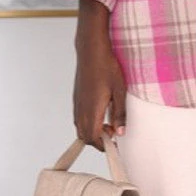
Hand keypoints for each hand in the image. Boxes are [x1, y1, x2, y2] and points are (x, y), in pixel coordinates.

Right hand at [73, 0, 127, 149]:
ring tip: (107, 124)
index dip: (103, 145)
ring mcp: (77, 103)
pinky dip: (87, 122)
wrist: (91, 50)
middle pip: (85, 136)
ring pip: (80, 127)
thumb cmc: (107, 67)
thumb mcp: (119, 90)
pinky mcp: (76, 98)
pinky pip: (78, 118)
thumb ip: (120, 113)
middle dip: (98, 141)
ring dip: (92, 131)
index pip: (93, 138)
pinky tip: (99, 113)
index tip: (114, 145)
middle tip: (112, 134)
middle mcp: (81, 109)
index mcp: (92, 110)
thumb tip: (119, 132)